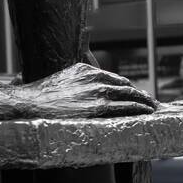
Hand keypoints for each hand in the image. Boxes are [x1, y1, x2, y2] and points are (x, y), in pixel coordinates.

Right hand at [20, 62, 157, 119]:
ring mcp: (98, 91)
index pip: (113, 78)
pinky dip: (139, 108)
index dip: (125, 87)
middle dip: (138, 94)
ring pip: (130, 95)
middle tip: (148, 101)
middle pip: (125, 85)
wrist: (30, 104)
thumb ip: (70, 82)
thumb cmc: (38, 98)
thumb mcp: (57, 80)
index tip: (132, 93)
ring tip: (152, 108)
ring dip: (143, 101)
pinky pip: (126, 107)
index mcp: (85, 70)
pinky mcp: (99, 107)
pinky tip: (147, 112)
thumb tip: (68, 91)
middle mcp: (95, 78)